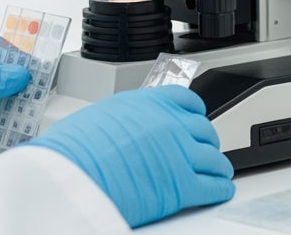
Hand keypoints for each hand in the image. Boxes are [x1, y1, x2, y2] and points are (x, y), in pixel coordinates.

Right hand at [29, 85, 234, 227]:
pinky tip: (220, 190)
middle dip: (205, 140)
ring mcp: (179, 153)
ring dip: (218, 166)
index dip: (194, 111)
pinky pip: (213, 186)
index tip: (196, 117)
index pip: (185, 99)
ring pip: (214, 158)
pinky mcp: (183, 186)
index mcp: (148, 103)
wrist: (70, 177)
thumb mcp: (98, 117)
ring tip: (219, 173)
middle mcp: (168, 123)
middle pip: (203, 129)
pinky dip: (220, 188)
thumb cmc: (72, 151)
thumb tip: (122, 129)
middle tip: (204, 150)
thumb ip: (122, 119)